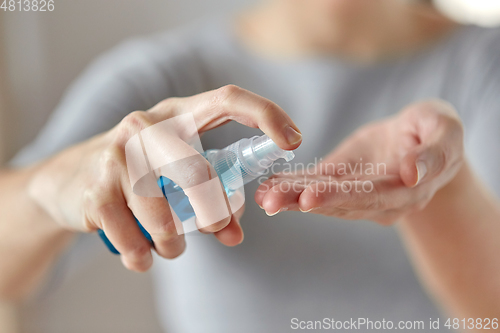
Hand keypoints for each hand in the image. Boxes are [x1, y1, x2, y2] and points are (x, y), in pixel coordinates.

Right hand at [28, 85, 301, 270]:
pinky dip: (143, 255)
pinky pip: (131, 235)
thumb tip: (235, 233)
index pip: (228, 99)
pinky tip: (142, 257)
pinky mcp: (95, 187)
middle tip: (217, 228)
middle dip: (213, 210)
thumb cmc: (137, 175)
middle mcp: (147, 126)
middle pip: (197, 171)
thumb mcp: (175, 176)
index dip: (266, 114)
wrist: (66, 180)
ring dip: (173, 242)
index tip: (293, 141)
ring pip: (164, 213)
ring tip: (170, 247)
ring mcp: (118, 154)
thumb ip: (210, 200)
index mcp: (178, 116)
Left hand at [255, 100, 463, 224]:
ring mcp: (356, 194)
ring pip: (322, 197)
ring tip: (262, 194)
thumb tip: (413, 174)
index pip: (370, 196)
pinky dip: (291, 186)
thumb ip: (435, 153)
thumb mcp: (446, 132)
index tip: (309, 197)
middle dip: (302, 200)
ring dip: (290, 196)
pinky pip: (315, 185)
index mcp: (405, 190)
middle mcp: (378, 200)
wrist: (420, 138)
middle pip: (338, 202)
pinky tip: (267, 184)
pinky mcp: (340, 182)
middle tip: (270, 200)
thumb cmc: (436, 131)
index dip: (340, 197)